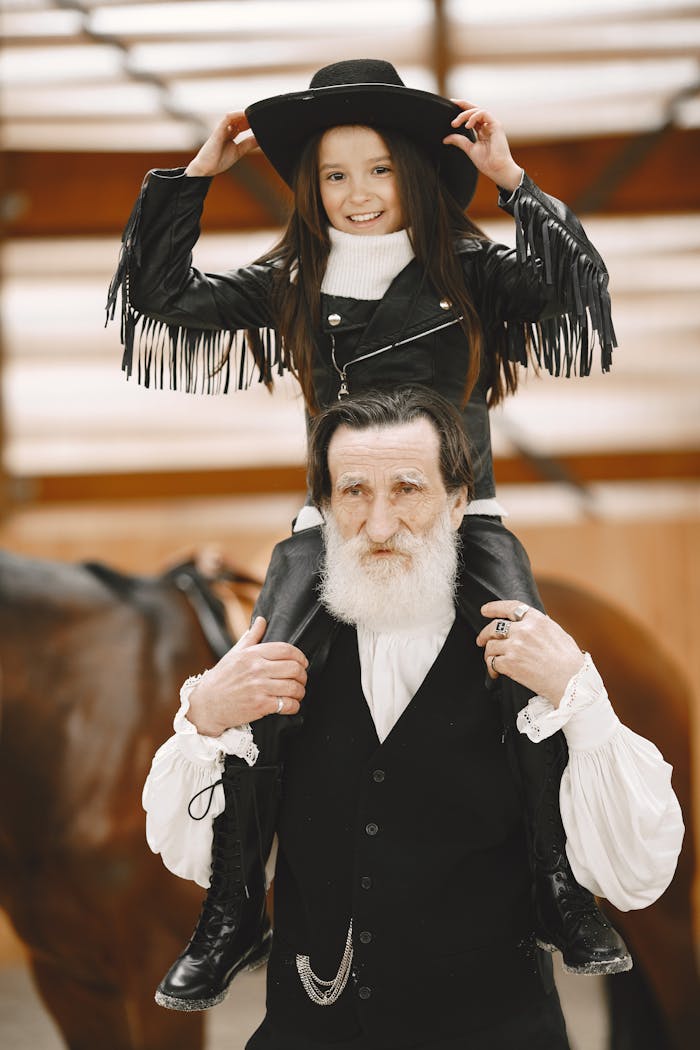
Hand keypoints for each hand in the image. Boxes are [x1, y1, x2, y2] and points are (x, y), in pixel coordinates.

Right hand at [185, 112, 257, 177]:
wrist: (206, 168)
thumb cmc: (218, 161)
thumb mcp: (239, 151)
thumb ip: (248, 144)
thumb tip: (260, 140)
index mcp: (230, 135)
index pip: (241, 125)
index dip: (251, 123)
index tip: (260, 123)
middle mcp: (226, 130)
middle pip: (239, 119)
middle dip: (249, 118)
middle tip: (260, 118)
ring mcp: (222, 129)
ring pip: (234, 116)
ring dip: (244, 114)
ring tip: (254, 114)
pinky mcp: (218, 130)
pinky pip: (227, 118)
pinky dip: (236, 115)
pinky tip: (244, 114)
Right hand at [186, 616, 307, 734]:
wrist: (207, 704)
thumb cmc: (222, 678)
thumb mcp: (234, 654)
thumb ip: (251, 637)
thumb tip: (262, 620)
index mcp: (252, 654)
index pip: (286, 650)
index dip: (300, 656)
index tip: (302, 662)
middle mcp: (257, 669)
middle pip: (294, 668)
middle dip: (303, 675)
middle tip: (301, 679)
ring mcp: (259, 688)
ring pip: (294, 687)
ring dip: (300, 691)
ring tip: (297, 693)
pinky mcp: (260, 705)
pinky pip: (287, 705)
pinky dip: (294, 706)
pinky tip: (291, 705)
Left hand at [443, 102, 521, 191]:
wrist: (497, 169)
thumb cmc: (487, 162)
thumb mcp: (469, 149)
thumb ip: (459, 141)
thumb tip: (446, 139)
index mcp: (482, 131)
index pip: (472, 116)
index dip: (462, 110)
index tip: (451, 106)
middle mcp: (488, 125)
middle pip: (475, 109)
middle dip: (463, 104)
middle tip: (452, 102)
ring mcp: (492, 124)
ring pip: (478, 110)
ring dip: (465, 114)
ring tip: (455, 123)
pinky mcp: (496, 125)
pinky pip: (484, 114)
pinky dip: (474, 117)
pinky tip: (467, 125)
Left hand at [476, 600, 584, 706]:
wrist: (572, 682)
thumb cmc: (570, 661)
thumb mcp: (559, 634)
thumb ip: (542, 626)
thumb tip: (534, 622)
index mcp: (537, 620)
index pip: (510, 607)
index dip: (494, 608)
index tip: (485, 610)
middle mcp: (523, 630)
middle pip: (493, 627)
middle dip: (484, 634)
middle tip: (481, 640)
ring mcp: (515, 646)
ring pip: (490, 646)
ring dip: (488, 654)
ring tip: (492, 661)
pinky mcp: (510, 663)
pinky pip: (492, 662)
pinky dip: (491, 668)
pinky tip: (495, 673)